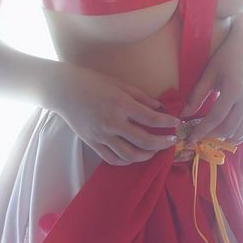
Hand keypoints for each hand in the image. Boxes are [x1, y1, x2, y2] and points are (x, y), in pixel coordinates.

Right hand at [56, 64, 180, 165]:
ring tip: (154, 151)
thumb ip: (141, 97)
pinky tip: (134, 155)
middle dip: (162, 143)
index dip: (167, 123)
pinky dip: (126, 160)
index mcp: (121, 105)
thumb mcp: (120, 84)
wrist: (64, 90)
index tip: (177, 123)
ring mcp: (102, 136)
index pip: (151, 118)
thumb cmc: (93, 82)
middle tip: (172, 141)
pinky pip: (113, 158)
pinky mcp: (93, 143)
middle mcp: (113, 123)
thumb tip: (160, 108)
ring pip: (130, 155)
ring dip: (146, 155)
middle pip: (144, 140)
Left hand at [178, 27, 242, 145]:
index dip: (202, 130)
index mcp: (234, 89)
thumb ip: (197, 95)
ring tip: (211, 136)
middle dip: (212, 136)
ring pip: (241, 132)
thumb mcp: (210, 72)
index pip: (216, 117)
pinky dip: (238, 134)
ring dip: (225, 138)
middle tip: (199, 136)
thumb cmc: (227, 56)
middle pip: (229, 128)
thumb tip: (184, 114)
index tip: (190, 139)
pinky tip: (227, 133)